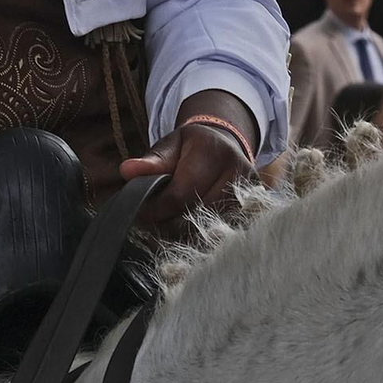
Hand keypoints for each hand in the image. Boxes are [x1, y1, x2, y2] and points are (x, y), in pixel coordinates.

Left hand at [118, 90, 257, 235]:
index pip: (180, 194)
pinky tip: (187, 231)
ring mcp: (252, 194)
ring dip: (184, 234)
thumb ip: (151, 162)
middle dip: (169, 223)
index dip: (156, 209)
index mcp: (214, 150)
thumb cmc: (192, 148)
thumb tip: (127, 171)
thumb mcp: (170, 146)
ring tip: (167, 226)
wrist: (225, 146)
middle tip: (150, 224)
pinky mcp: (255, 211)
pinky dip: (202, 237)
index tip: (139, 214)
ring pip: (211, 229)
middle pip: (196, 215)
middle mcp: (238, 172)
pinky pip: (223, 234)